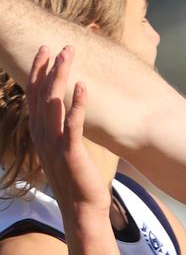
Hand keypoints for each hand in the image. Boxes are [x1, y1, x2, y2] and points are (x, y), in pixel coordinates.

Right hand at [26, 45, 110, 217]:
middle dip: (47, 67)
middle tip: (57, 45)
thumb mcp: (63, 151)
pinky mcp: (71, 153)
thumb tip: (64, 113)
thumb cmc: (76, 181)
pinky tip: (83, 86)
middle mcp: (43, 136)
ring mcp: (55, 144)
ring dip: (60, 76)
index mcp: (40, 134)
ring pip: (54, 103)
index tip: (44, 50)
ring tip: (68, 54)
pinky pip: (73, 124)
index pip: (34, 96)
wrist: (81, 210)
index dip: (37, 72)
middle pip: (41, 94)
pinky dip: (77, 104)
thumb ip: (60, 131)